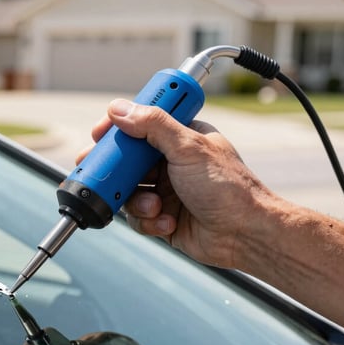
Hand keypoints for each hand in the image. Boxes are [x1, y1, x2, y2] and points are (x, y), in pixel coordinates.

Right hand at [84, 99, 275, 268]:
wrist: (244, 235)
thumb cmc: (228, 188)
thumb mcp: (189, 148)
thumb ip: (153, 126)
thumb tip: (120, 109)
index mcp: (180, 138)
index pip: (141, 125)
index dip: (119, 128)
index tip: (100, 133)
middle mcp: (171, 163)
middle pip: (127, 161)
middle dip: (115, 171)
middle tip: (99, 173)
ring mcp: (166, 192)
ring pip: (128, 192)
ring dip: (137, 201)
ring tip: (154, 206)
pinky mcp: (162, 218)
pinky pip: (137, 218)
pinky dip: (147, 222)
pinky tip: (167, 223)